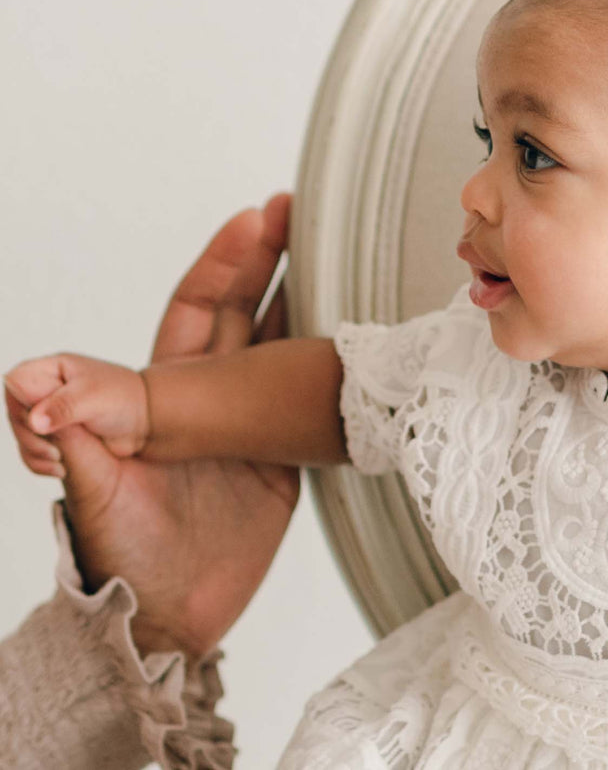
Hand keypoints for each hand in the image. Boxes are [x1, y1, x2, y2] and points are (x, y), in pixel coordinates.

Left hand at [6, 194, 299, 657]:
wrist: (170, 619)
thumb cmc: (122, 558)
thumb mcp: (97, 495)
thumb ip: (77, 439)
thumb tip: (34, 385)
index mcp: (158, 393)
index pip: (194, 309)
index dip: (222, 264)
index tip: (250, 224)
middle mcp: (203, 396)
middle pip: (239, 309)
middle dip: (264, 258)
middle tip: (293, 212)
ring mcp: (244, 420)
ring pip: (275, 339)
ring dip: (299, 294)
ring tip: (332, 252)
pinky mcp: (278, 449)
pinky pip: (302, 388)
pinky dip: (326, 354)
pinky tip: (350, 333)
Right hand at [6, 354, 149, 463]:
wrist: (146, 420)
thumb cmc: (125, 399)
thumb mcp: (94, 398)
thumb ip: (64, 406)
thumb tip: (34, 420)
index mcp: (54, 370)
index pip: (16, 382)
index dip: (21, 404)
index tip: (40, 422)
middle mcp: (47, 390)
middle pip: (15, 412)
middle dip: (29, 435)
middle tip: (54, 449)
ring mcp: (49, 412)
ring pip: (22, 434)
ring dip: (34, 451)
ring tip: (59, 460)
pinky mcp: (54, 434)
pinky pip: (33, 450)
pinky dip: (40, 462)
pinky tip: (60, 469)